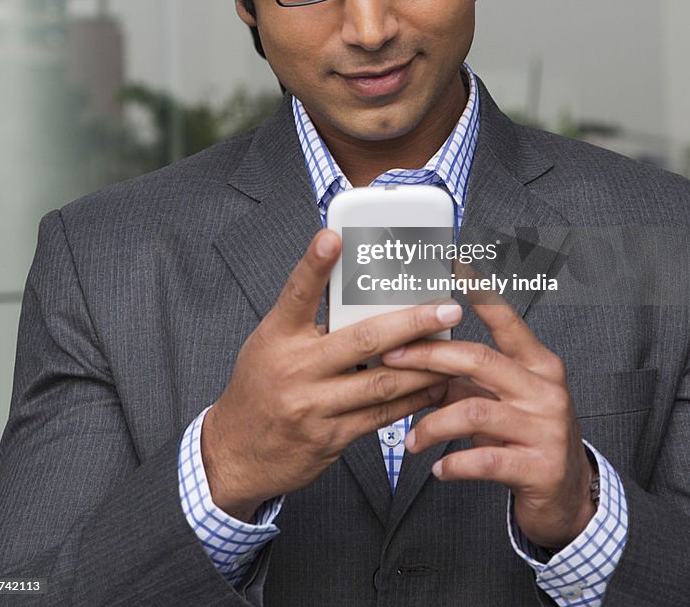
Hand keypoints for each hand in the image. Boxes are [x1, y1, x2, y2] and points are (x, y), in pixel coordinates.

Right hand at [201, 229, 460, 519]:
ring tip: (454, 348)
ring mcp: (313, 406)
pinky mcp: (330, 437)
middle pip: (363, 340)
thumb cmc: (259, 388)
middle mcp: (295, 368)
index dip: (315, 263)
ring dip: (424, 365)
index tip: (333, 236)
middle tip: (446, 307)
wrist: (235, 453)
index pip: (298, 293)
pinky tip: (433, 386)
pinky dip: (412, 400)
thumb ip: (309, 320)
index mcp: (277, 336)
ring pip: (382, 382)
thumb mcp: (272, 344)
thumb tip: (357, 291)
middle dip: (412, 322)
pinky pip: (380, 416)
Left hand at [382, 291, 594, 549]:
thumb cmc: (527, 438)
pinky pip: (482, 460)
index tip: (458, 268)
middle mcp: (545, 390)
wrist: (568, 494)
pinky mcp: (538, 468)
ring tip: (411, 440)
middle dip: (428, 357)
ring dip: (431, 425)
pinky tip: (438, 469)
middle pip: (478, 359)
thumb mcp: (502, 402)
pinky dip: (452, 465)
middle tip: (391, 360)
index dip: (483, 295)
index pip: (507, 322)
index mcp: (538, 365)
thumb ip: (465, 380)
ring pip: (473, 412)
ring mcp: (545, 428)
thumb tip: (414, 357)